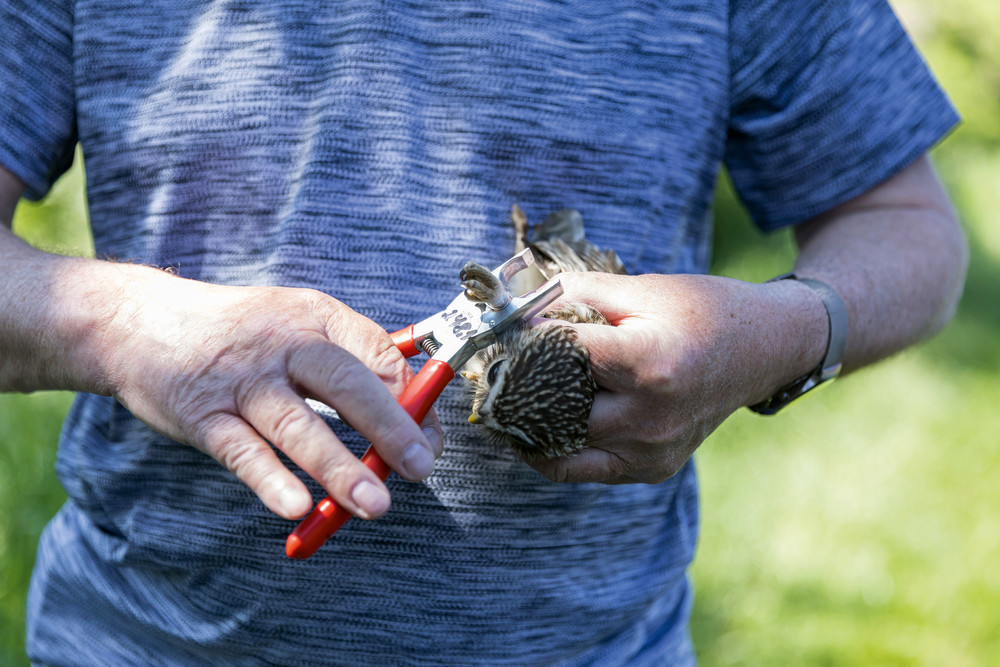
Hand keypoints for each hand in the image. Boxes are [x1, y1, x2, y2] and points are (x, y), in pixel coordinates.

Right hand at [98, 267, 442, 520]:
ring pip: (296, 424)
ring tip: (375, 504)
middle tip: (420, 466)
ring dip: (338, 467)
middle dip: (388, 427)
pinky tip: (297, 507)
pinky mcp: (203, 415)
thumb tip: (412, 412)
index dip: (412, 400)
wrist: (140, 321)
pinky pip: (242, 451)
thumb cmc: (239, 331)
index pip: (380, 355)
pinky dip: (270, 479)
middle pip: (345, 384)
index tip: (431, 441)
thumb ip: (351, 359)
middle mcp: (282, 343)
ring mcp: (241, 379)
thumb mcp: (299, 321)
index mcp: (317, 318)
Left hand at [529, 271, 824, 483]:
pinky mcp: (652, 469)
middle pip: (553, 412)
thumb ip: (578, 292)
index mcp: (648, 364)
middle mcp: (649, 417)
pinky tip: (542, 425)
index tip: (505, 333)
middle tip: (491, 376)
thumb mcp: (643, 289)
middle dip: (517, 392)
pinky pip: (587, 469)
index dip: (526, 341)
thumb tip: (523, 299)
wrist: (764, 349)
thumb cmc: (704, 311)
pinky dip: (559, 449)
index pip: (561, 357)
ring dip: (529, 431)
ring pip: (562, 453)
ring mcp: (651, 451)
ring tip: (506, 407)